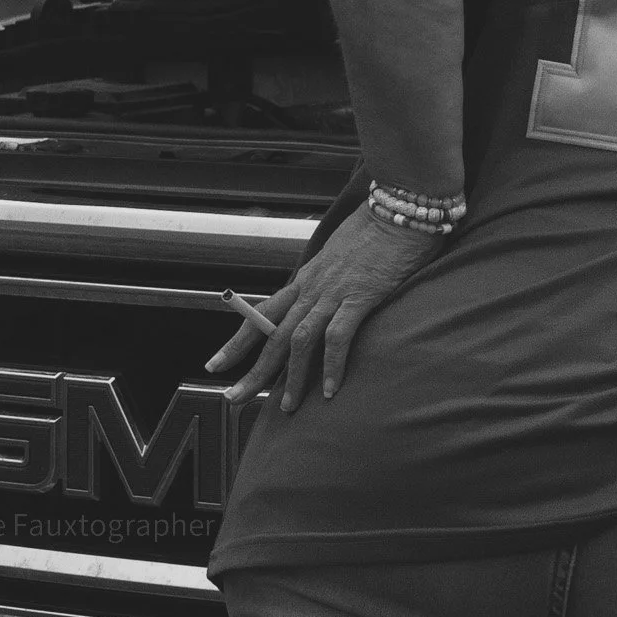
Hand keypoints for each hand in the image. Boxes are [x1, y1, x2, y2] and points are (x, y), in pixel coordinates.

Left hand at [204, 202, 445, 411]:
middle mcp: (312, 287)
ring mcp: (333, 292)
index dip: (237, 341)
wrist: (400, 208)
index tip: (216, 365)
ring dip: (293, 377)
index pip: (262, 314)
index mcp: (306, 278)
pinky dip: (332, 365)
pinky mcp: (359, 296)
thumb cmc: (377, 230)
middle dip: (252, 370)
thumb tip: (324, 301)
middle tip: (233, 399)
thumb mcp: (341, 256)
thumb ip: (329, 280)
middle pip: (273, 334)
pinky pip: (338, 336)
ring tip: (288, 407)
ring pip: (300, 340)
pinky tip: (331, 390)